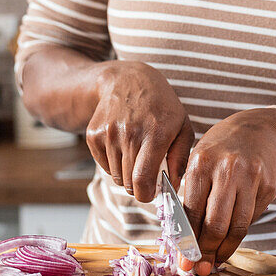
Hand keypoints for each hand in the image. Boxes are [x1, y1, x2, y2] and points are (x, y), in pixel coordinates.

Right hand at [84, 61, 193, 202]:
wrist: (126, 81)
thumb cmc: (160, 106)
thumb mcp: (182, 126)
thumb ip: (181, 158)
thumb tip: (173, 186)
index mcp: (156, 133)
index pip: (142, 179)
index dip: (146, 194)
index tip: (151, 192)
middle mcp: (130, 133)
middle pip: (129, 183)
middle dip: (139, 184)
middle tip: (146, 171)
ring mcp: (109, 133)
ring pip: (116, 176)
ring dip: (126, 173)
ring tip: (135, 153)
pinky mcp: (93, 135)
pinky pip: (103, 166)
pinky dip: (113, 163)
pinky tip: (122, 145)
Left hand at [180, 108, 275, 274]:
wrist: (258, 128)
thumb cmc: (221, 149)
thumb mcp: (199, 160)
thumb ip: (192, 194)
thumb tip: (184, 238)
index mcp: (202, 163)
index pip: (192, 212)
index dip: (188, 242)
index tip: (185, 261)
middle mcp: (227, 169)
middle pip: (216, 224)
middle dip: (207, 251)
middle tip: (201, 267)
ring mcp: (252, 177)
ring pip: (238, 226)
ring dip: (226, 249)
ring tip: (217, 260)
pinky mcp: (269, 185)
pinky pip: (252, 218)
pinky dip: (240, 231)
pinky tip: (232, 236)